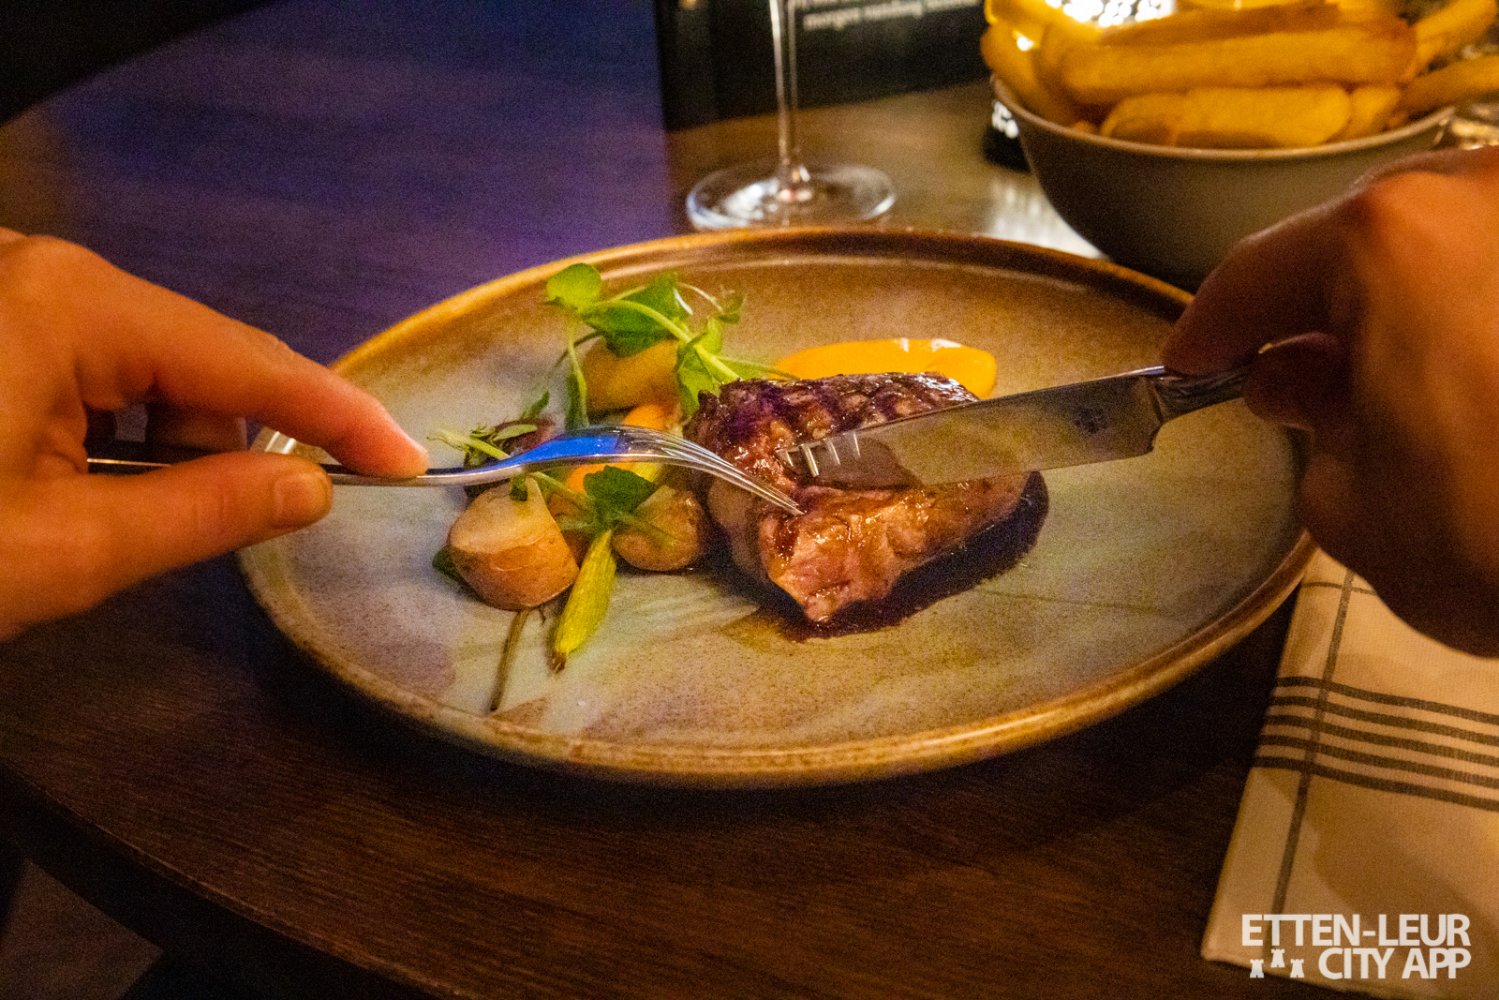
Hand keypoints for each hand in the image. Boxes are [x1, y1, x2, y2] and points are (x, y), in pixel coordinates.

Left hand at [0, 232, 428, 639]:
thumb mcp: (65, 549)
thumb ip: (203, 512)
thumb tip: (313, 489)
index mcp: (75, 306)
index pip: (250, 364)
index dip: (339, 419)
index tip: (408, 463)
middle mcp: (49, 267)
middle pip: (198, 361)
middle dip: (221, 445)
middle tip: (198, 528)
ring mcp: (14, 284)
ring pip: (143, 365)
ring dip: (155, 441)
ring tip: (87, 511)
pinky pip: (88, 362)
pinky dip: (106, 425)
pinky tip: (54, 475)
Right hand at [1163, 146, 1498, 654]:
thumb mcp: (1360, 513)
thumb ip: (1312, 430)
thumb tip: (1306, 387)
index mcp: (1387, 242)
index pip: (1257, 276)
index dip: (1211, 330)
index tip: (1193, 366)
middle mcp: (1487, 193)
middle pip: (1367, 236)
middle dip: (1322, 308)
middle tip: (1299, 382)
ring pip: (1461, 241)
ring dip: (1417, 301)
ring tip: (1406, 383)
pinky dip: (1488, 310)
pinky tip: (1485, 376)